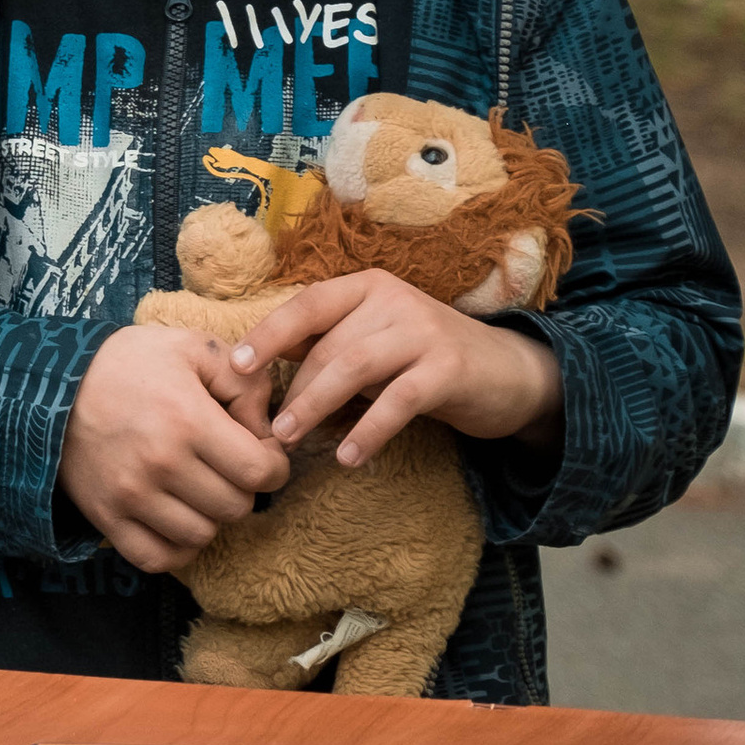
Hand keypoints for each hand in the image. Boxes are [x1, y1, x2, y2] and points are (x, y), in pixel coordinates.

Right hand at [58, 326, 288, 575]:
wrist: (49, 383)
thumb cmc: (128, 363)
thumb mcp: (190, 347)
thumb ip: (243, 379)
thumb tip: (266, 428)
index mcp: (187, 419)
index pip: (261, 472)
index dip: (274, 465)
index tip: (261, 452)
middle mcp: (161, 463)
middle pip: (236, 507)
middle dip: (242, 487)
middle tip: (226, 466)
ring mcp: (131, 496)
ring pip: (202, 535)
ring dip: (209, 515)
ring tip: (197, 487)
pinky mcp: (106, 517)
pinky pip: (159, 558)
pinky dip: (177, 547)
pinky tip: (177, 519)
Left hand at [231, 271, 562, 465]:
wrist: (509, 372)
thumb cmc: (423, 359)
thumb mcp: (373, 340)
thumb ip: (326, 344)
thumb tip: (257, 361)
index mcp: (366, 287)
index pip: (306, 304)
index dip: (267, 333)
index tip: (236, 366)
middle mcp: (393, 299)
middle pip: (327, 345)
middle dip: (293, 391)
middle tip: (269, 431)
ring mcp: (423, 331)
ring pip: (354, 368)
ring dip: (316, 406)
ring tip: (290, 440)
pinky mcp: (448, 368)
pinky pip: (397, 401)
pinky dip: (368, 430)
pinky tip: (349, 457)